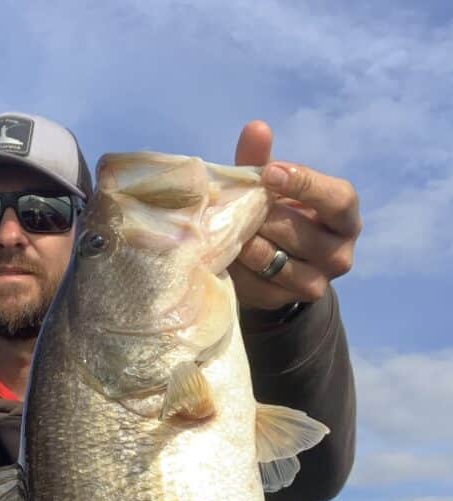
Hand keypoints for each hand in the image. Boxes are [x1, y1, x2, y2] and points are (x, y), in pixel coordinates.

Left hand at [229, 120, 361, 310]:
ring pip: (279, 262)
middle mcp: (340, 254)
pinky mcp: (288, 302)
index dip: (304, 185)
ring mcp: (317, 283)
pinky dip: (239, 268)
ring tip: (229, 228)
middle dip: (264, 216)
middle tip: (237, 205)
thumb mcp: (273, 187)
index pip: (337, 200)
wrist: (277, 265)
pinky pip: (260, 286)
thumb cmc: (280, 213)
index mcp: (345, 217)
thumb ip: (263, 160)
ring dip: (249, 243)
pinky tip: (225, 253)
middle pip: (301, 233)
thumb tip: (256, 128)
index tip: (269, 172)